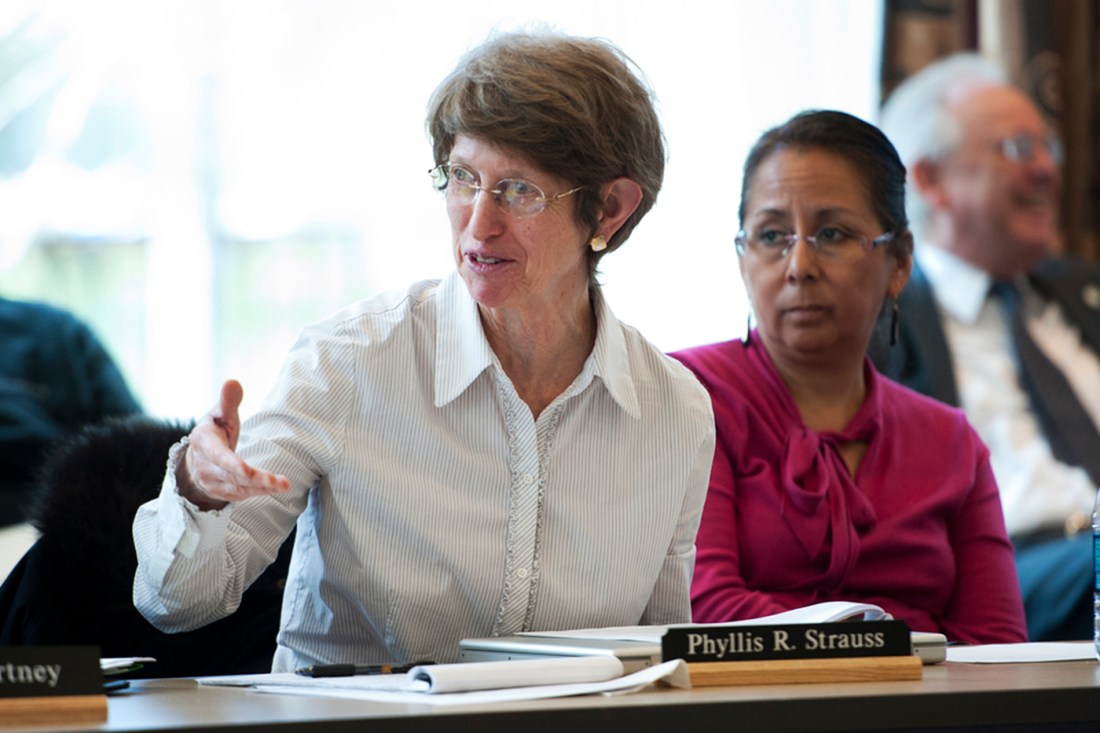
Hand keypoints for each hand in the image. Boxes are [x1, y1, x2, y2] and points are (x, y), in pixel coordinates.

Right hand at [177, 380, 289, 510]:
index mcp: (204, 443)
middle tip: (282, 482)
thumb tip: (233, 381)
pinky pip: (240, 496)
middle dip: (258, 479)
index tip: (247, 470)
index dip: (232, 464)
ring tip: (283, 485)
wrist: (196, 458)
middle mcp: (204, 466)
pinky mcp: (219, 493)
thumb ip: (228, 401)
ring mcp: (211, 482)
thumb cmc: (214, 431)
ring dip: (262, 488)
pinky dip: (257, 493)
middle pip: (233, 476)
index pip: (218, 456)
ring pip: (238, 488)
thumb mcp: (220, 414)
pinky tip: (274, 488)